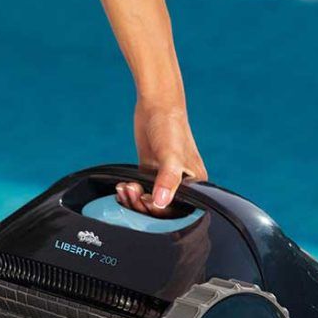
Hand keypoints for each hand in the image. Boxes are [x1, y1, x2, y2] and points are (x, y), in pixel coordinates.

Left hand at [116, 100, 207, 214]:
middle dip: (143, 205)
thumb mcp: (171, 155)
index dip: (159, 212)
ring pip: (148, 201)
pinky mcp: (151, 174)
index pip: (178, 210)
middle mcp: (181, 185)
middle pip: (161, 209)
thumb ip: (167, 180)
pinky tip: (123, 187)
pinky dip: (131, 193)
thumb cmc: (171, 127)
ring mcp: (164, 180)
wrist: (156, 106)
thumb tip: (161, 202)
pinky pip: (141, 191)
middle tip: (131, 193)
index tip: (144, 200)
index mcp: (194, 184)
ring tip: (125, 189)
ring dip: (134, 200)